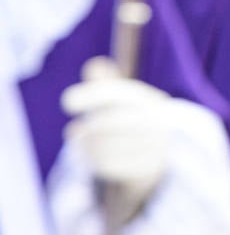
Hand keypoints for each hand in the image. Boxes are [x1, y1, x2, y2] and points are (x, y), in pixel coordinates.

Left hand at [61, 58, 171, 204]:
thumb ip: (106, 83)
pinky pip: (107, 165)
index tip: (67, 102)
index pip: (117, 93)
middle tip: (75, 130)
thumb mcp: (122, 100)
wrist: (158, 159)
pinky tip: (92, 157)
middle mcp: (158, 121)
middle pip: (106, 123)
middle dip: (86, 128)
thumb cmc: (132, 122)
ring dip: (86, 146)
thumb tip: (94, 66)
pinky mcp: (148, 168)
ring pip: (103, 146)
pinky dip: (94, 161)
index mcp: (151, 100)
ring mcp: (156, 146)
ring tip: (84, 143)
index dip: (91, 95)